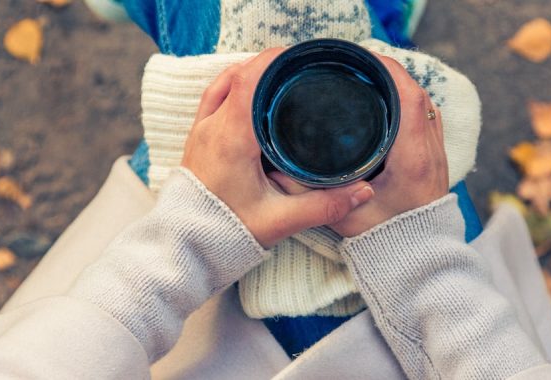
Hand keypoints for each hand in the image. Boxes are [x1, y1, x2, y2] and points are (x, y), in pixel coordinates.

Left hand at [180, 48, 374, 247]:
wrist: (186, 247)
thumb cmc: (226, 233)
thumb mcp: (280, 220)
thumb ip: (324, 205)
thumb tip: (364, 191)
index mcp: (232, 138)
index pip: (249, 80)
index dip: (273, 60)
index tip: (299, 55)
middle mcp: (212, 128)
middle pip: (238, 75)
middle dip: (268, 65)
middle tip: (298, 67)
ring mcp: (200, 132)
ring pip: (223, 84)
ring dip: (249, 74)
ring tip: (279, 76)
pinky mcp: (197, 141)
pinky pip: (213, 99)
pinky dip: (233, 88)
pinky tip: (252, 96)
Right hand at [270, 54, 448, 236]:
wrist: (419, 260)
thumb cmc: (386, 241)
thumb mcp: (341, 217)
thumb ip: (309, 194)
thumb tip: (277, 171)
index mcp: (411, 158)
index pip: (408, 97)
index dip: (387, 70)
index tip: (362, 59)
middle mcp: (429, 151)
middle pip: (417, 94)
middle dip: (389, 73)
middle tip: (358, 67)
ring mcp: (436, 156)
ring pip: (425, 105)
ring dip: (401, 88)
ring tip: (370, 80)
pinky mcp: (436, 162)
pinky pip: (427, 119)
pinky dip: (409, 105)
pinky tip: (387, 107)